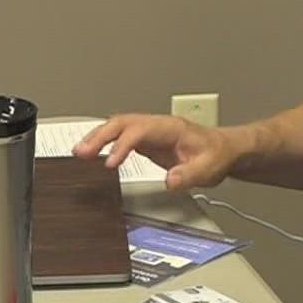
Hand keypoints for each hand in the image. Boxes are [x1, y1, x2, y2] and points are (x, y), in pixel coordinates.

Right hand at [72, 114, 239, 191]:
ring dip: (97, 137)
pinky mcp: (146, 141)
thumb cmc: (217, 155)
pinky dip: (104, 143)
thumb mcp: (209, 168)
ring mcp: (150, 132)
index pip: (140, 131)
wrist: (224, 150)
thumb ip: (191, 174)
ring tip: (79, 152)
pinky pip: (120, 136)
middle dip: (100, 136)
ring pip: (118, 126)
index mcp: (170, 128)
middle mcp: (157, 126)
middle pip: (122, 123)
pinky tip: (92, 153)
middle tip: (82, 152)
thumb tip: (170, 180)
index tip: (110, 163)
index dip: (122, 145)